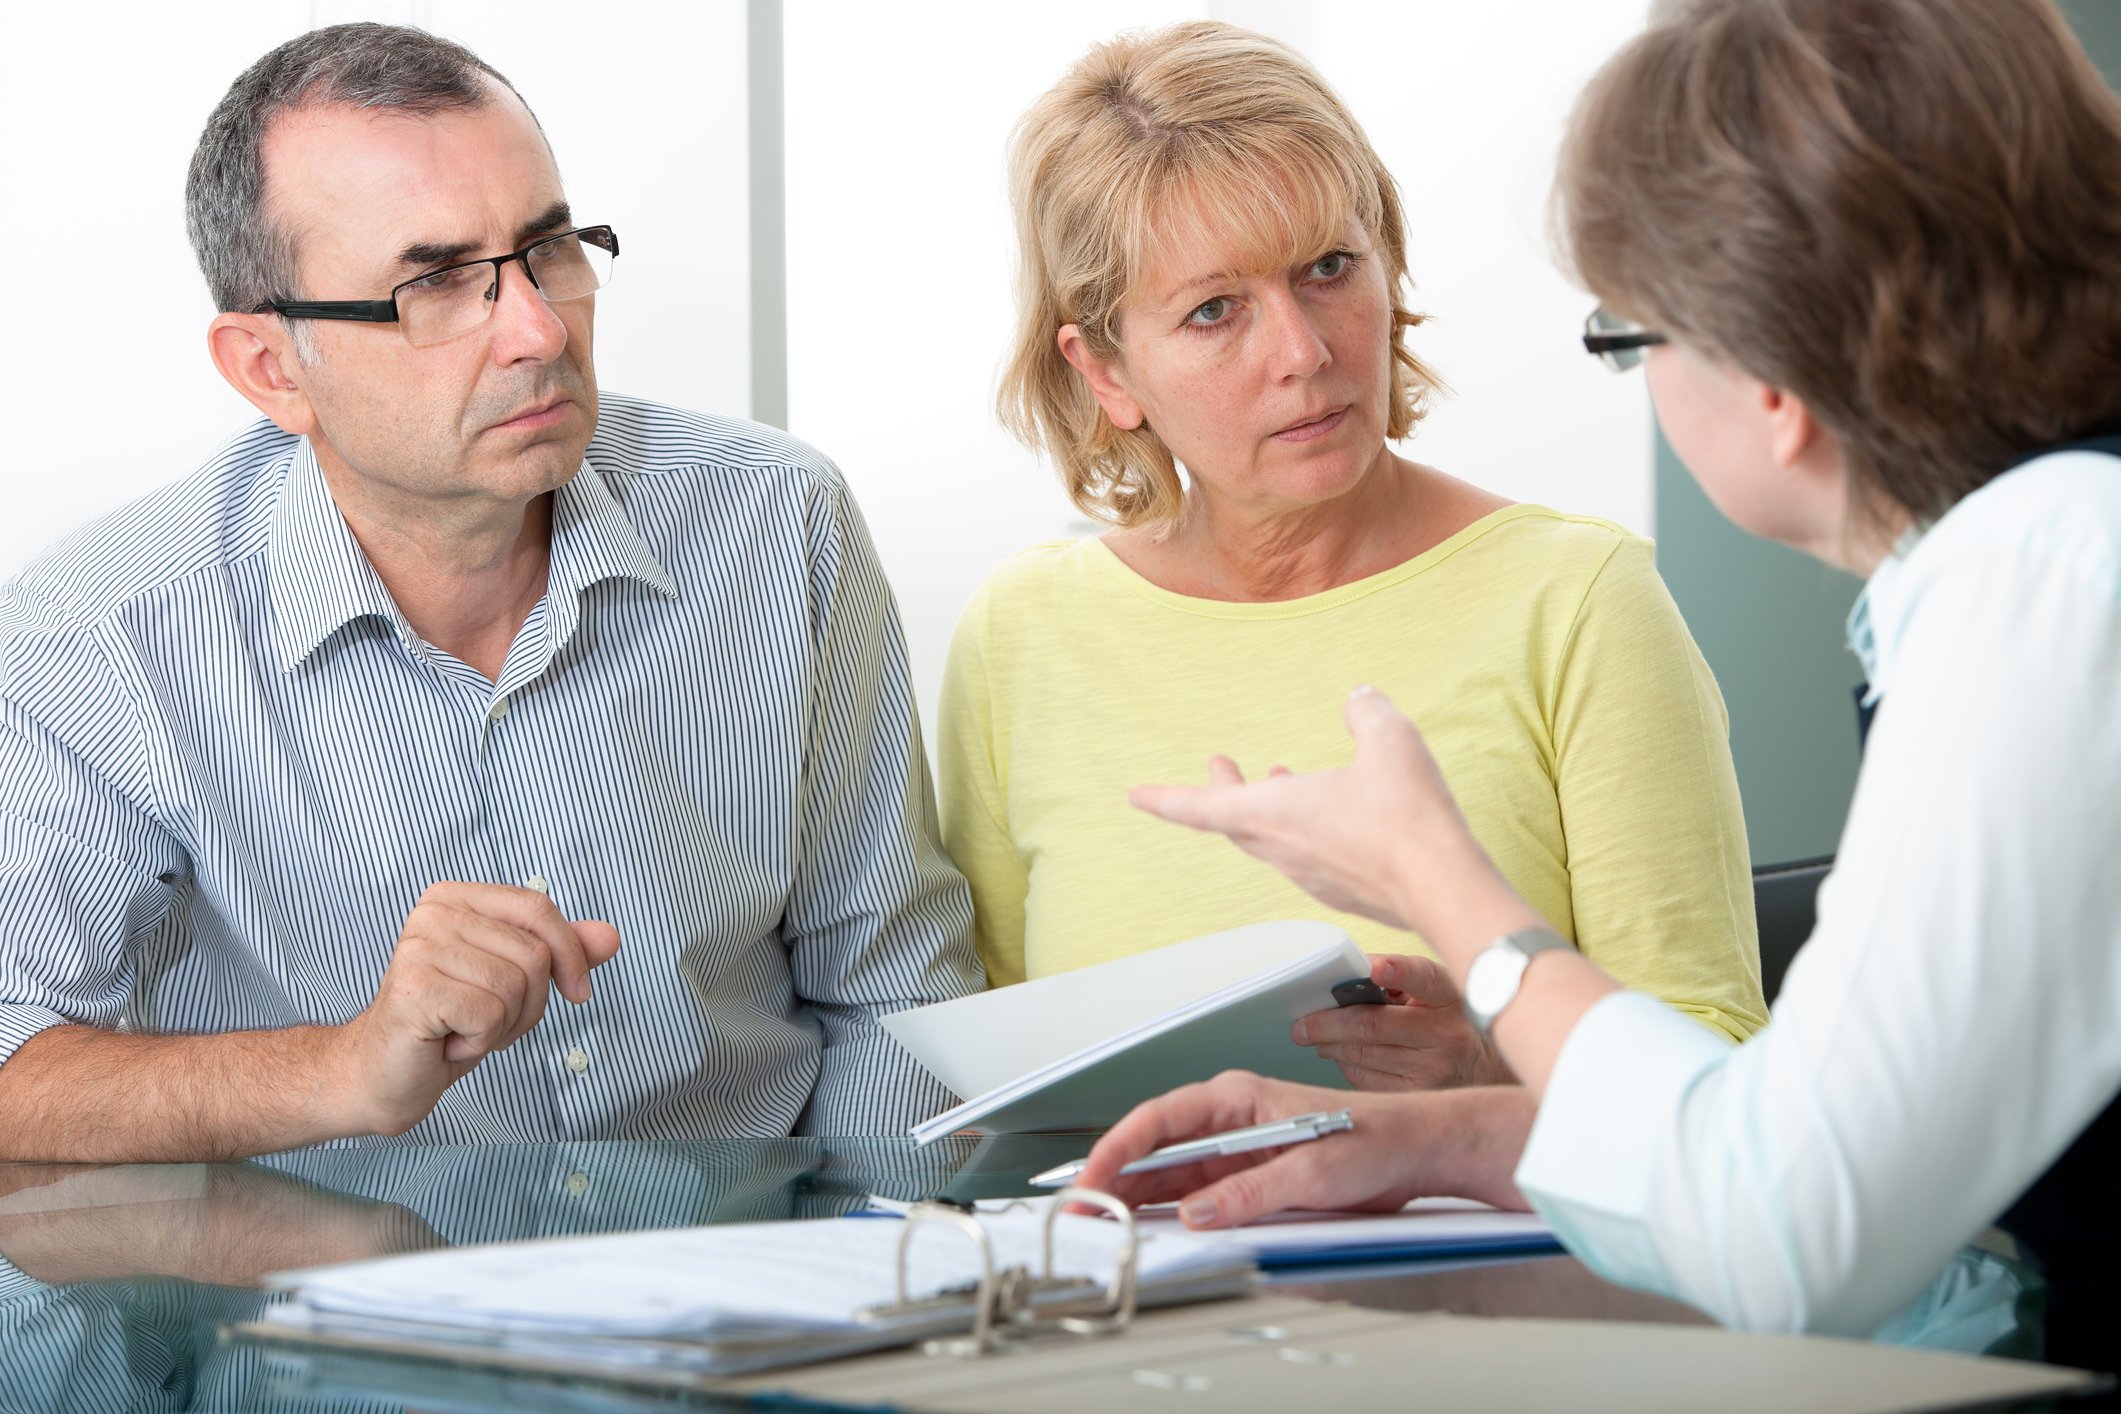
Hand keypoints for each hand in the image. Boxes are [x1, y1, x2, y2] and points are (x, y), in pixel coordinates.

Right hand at [327, 882, 620, 1135]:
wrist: (384, 1075)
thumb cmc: (448, 1024)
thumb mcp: (515, 982)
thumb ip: (561, 953)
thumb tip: (611, 936)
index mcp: (455, 897)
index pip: (538, 908)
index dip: (571, 953)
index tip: (577, 992)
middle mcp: (432, 913)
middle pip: (534, 954)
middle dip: (529, 1003)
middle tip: (486, 1019)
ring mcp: (419, 949)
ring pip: (517, 986)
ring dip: (504, 1025)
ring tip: (463, 1029)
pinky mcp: (416, 989)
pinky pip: (492, 1015)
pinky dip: (482, 1041)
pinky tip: (447, 1042)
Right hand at [1072, 1071, 1532, 1228]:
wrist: (1419, 1149)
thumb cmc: (1377, 1138)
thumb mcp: (1313, 1172)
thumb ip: (1251, 1193)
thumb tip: (1198, 1213)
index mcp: (1238, 1098)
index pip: (1160, 1119)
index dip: (1119, 1149)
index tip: (1094, 1177)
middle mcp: (1231, 1119)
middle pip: (1157, 1147)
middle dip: (1117, 1178)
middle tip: (1086, 1211)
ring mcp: (1239, 1147)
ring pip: (1173, 1173)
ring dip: (1140, 1197)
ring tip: (1107, 1222)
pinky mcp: (1251, 1174)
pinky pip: (1200, 1191)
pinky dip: (1173, 1209)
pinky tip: (1153, 1226)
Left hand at [1129, 686, 1503, 938]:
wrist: (1445, 887)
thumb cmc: (1407, 816)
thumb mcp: (1388, 739)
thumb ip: (1366, 711)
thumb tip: (1359, 699)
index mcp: (1275, 814)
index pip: (1202, 808)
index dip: (1166, 798)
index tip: (1135, 797)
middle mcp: (1283, 850)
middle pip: (1234, 822)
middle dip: (1222, 792)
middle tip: (1221, 764)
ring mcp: (1312, 876)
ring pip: (1272, 841)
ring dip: (1267, 809)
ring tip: (1280, 776)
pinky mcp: (1343, 891)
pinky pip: (1306, 856)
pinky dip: (1303, 828)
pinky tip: (1334, 812)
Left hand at [1294, 953, 1513, 1089]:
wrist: (1490, 1072)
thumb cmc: (1453, 1022)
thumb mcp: (1438, 992)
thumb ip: (1399, 978)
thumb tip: (1349, 974)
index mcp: (1449, 997)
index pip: (1423, 978)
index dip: (1398, 971)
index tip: (1375, 967)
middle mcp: (1446, 1034)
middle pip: (1372, 1025)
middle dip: (1326, 1023)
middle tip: (1302, 1024)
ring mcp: (1434, 1070)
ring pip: (1362, 1055)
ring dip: (1330, 1045)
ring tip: (1315, 1037)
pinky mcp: (1419, 1096)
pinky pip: (1367, 1080)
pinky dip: (1347, 1066)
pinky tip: (1344, 1056)